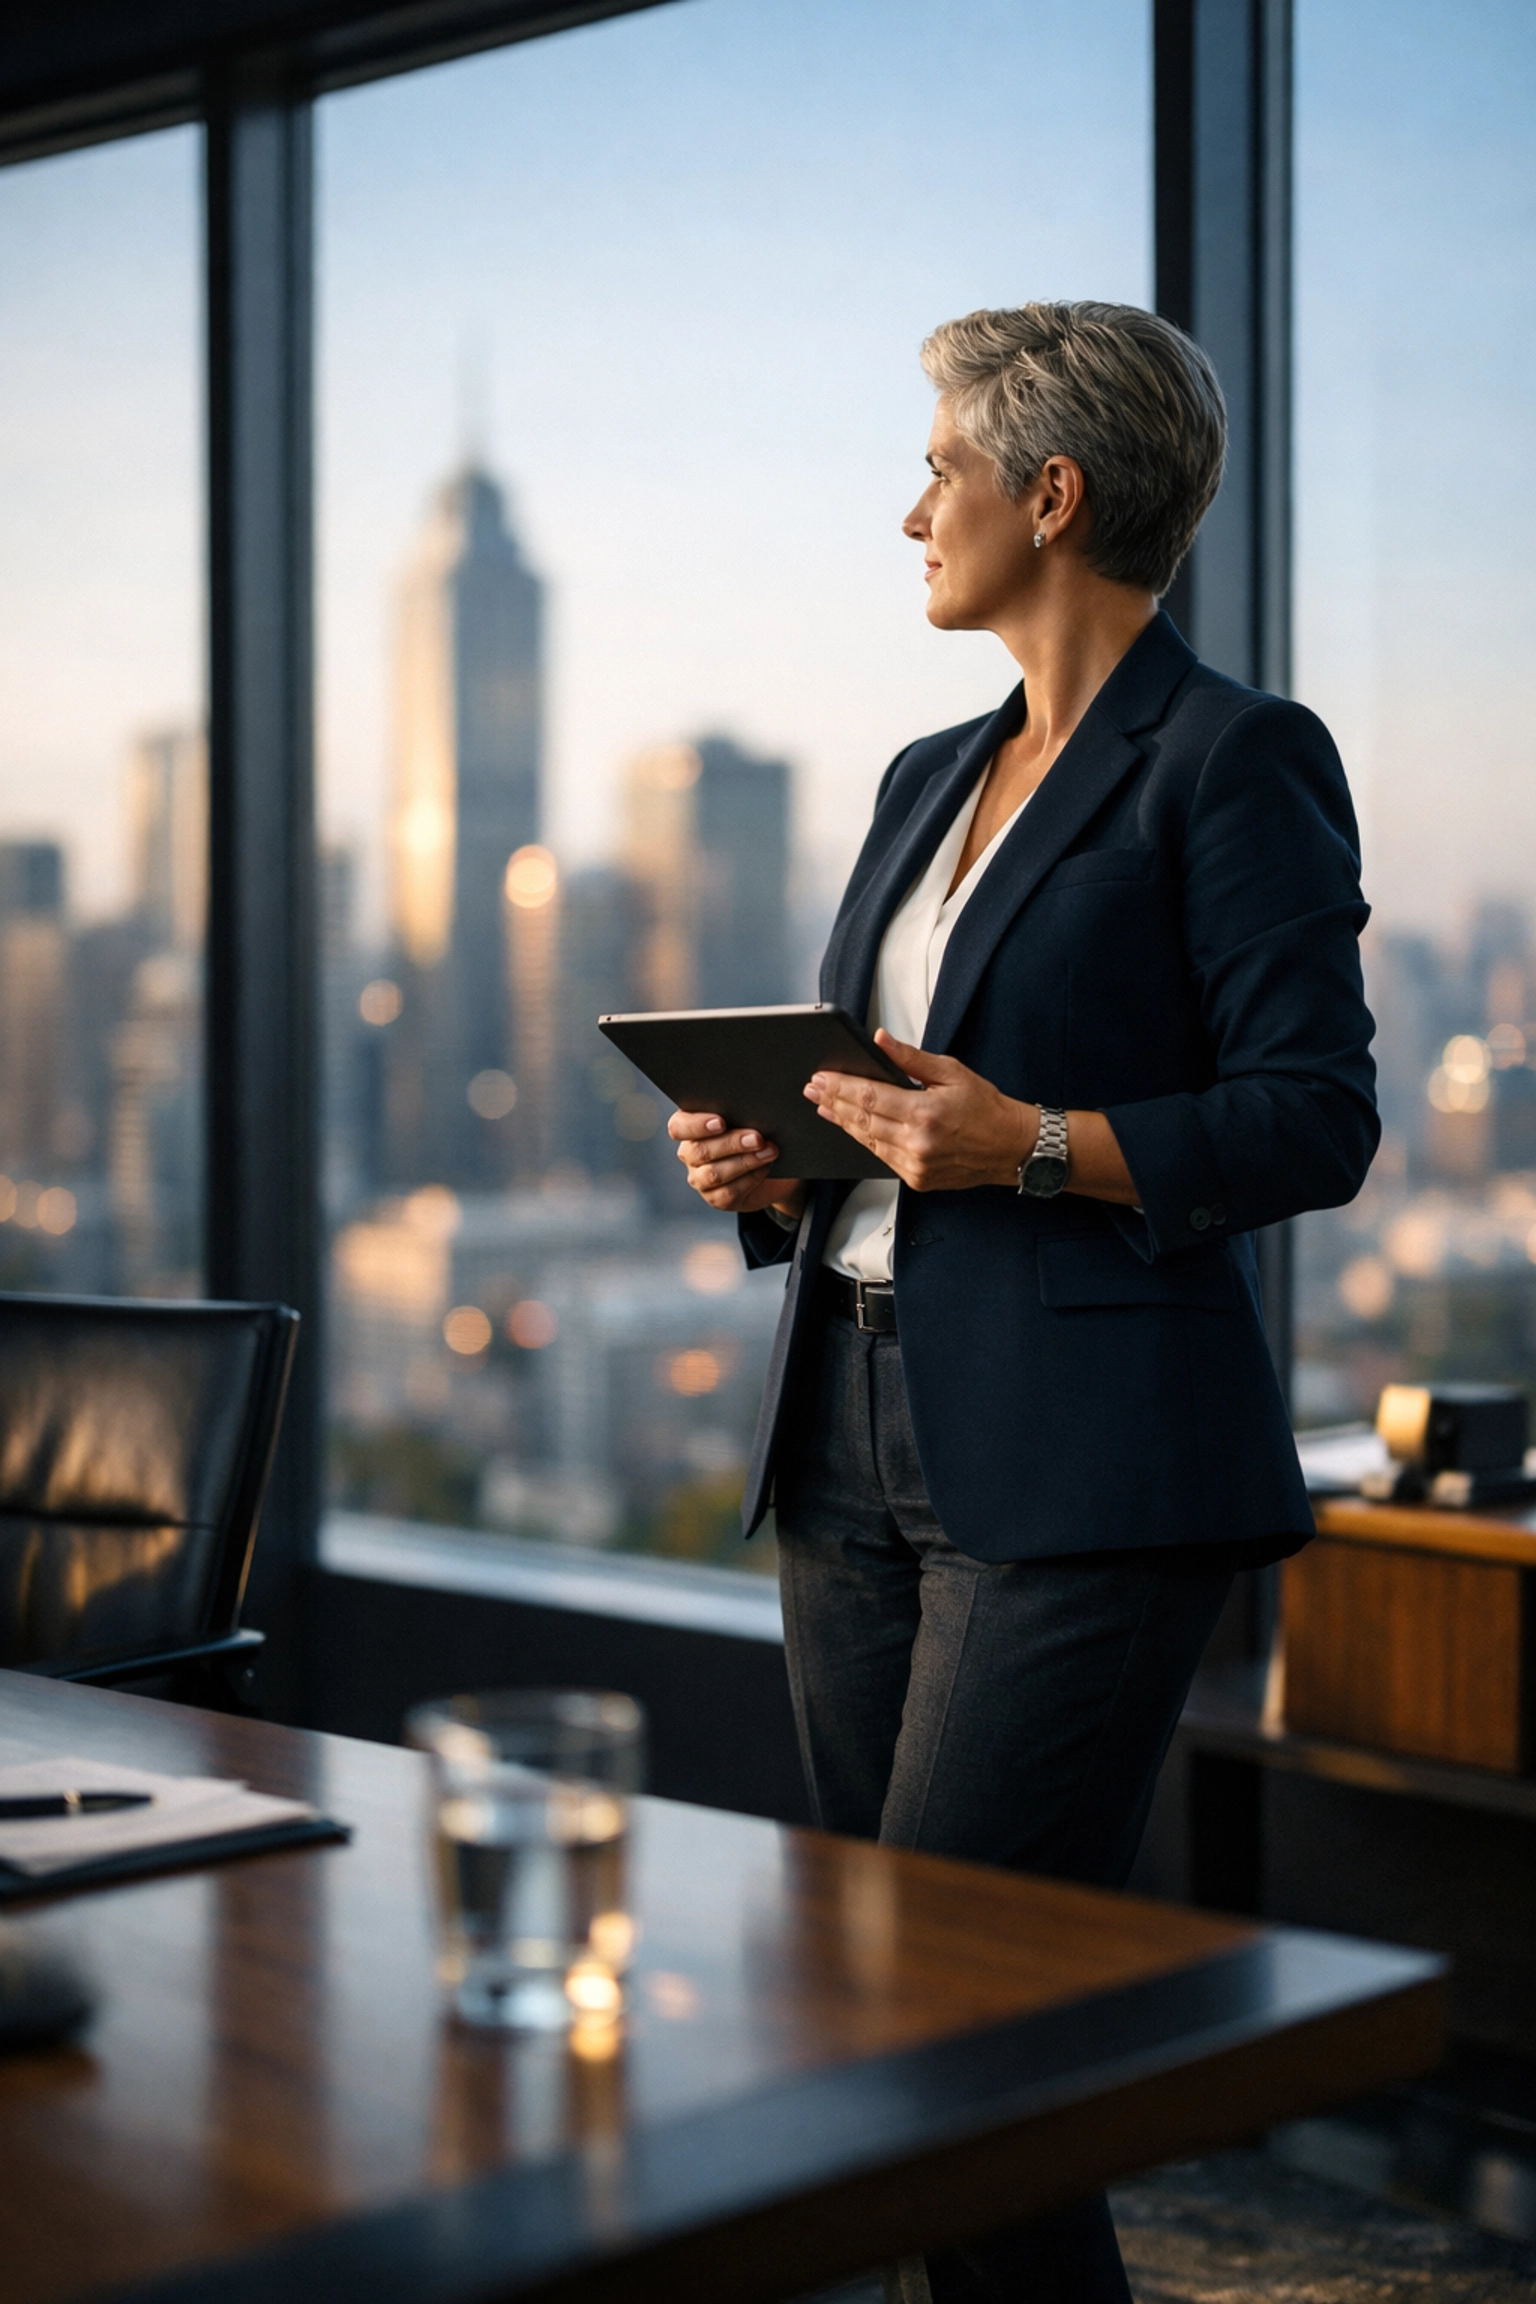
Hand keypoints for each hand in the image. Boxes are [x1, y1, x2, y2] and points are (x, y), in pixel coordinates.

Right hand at [668, 1111, 808, 1217]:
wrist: (775, 1164)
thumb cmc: (758, 1130)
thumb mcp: (750, 1116)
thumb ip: (743, 1110)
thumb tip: (752, 1108)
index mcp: (690, 1127)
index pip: (679, 1127)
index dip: (697, 1126)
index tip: (720, 1122)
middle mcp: (690, 1153)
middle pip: (700, 1151)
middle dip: (732, 1143)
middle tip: (757, 1138)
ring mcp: (700, 1178)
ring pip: (714, 1174)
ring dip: (745, 1161)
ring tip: (769, 1151)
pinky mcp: (716, 1198)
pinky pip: (728, 1192)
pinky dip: (751, 1178)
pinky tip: (766, 1167)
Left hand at [806, 1030, 1032, 1192]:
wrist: (1012, 1148)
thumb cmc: (987, 1109)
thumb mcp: (952, 1072)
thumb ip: (911, 1059)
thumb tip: (881, 1040)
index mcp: (926, 1114)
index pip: (870, 1098)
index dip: (841, 1087)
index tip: (822, 1078)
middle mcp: (917, 1143)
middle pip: (862, 1120)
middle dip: (834, 1102)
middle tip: (813, 1089)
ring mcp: (916, 1166)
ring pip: (868, 1141)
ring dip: (844, 1123)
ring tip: (825, 1107)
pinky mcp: (917, 1179)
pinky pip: (882, 1158)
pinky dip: (865, 1140)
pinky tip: (852, 1128)